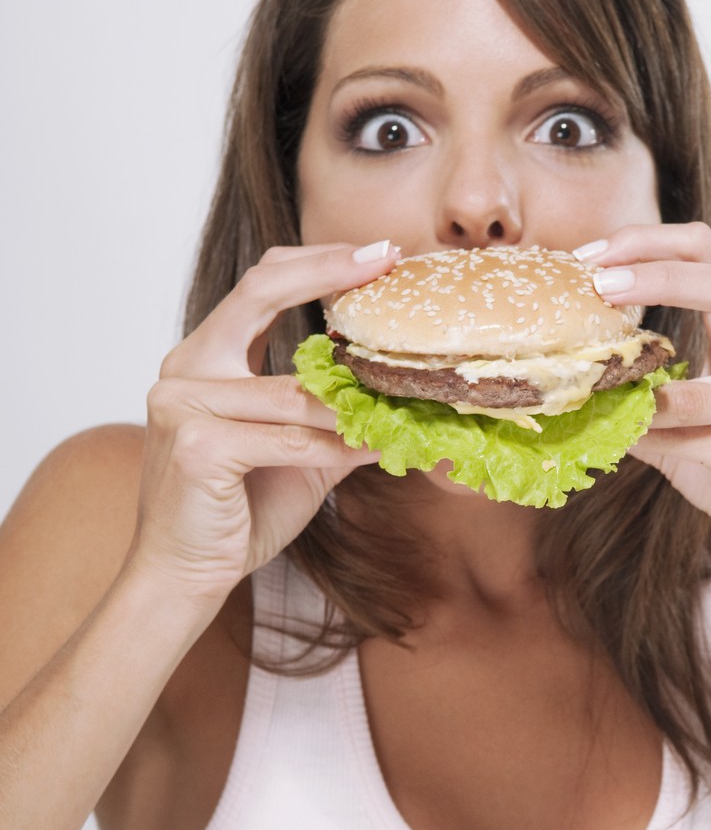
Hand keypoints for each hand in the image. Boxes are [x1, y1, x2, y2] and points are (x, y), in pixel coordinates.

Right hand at [130, 241, 398, 604]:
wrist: (183, 576)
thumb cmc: (237, 513)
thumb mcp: (300, 455)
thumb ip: (339, 419)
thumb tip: (407, 400)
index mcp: (205, 359)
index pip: (261, 285)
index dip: (319, 262)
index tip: (378, 254)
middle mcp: (185, 369)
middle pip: (260, 292)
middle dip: (328, 271)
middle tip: (386, 261)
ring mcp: (183, 404)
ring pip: (293, 391)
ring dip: (354, 400)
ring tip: (407, 392)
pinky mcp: (197, 446)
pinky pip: (289, 439)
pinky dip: (334, 447)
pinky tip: (370, 447)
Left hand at [584, 223, 710, 572]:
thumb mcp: (695, 417)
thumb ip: (647, 393)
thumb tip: (573, 384)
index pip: (709, 256)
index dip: (650, 243)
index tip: (593, 256)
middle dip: (660, 277)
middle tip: (601, 284)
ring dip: (649, 388)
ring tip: (597, 377)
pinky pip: (702, 444)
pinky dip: (656, 440)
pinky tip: (623, 439)